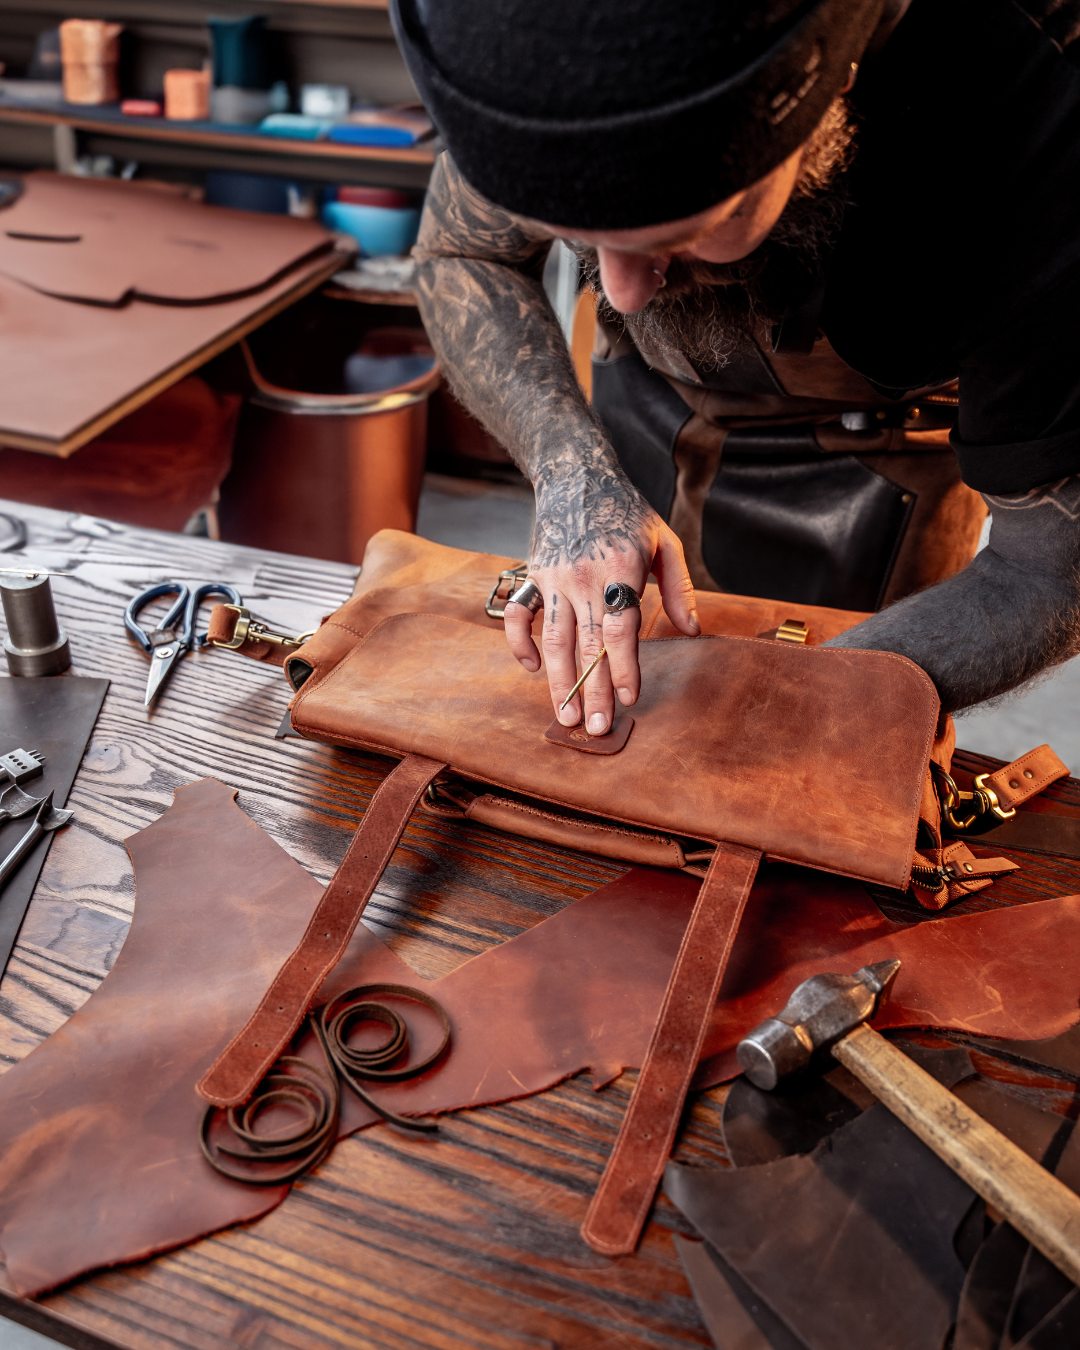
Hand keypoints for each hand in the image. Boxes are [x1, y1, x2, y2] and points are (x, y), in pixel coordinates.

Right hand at [504, 467, 698, 732]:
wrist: (575, 474)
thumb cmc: (626, 511)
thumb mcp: (665, 541)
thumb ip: (679, 588)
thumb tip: (692, 631)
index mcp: (620, 569)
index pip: (621, 630)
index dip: (624, 667)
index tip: (628, 698)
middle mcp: (583, 577)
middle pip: (587, 645)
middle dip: (592, 691)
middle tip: (595, 729)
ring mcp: (553, 578)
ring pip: (554, 640)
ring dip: (558, 682)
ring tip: (564, 717)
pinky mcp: (532, 575)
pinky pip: (520, 617)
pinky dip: (521, 645)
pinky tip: (534, 671)